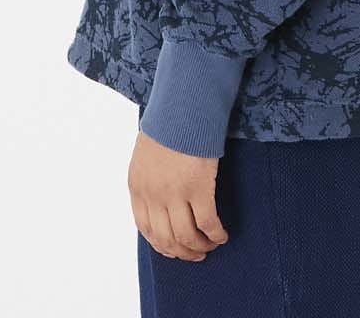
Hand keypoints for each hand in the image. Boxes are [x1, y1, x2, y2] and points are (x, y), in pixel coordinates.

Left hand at [128, 129, 229, 260]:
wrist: (182, 105)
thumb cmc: (168, 122)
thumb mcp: (147, 152)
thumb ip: (150, 177)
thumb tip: (161, 199)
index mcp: (138, 186)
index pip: (146, 229)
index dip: (162, 244)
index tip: (174, 249)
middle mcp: (153, 194)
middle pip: (166, 238)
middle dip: (182, 252)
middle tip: (196, 254)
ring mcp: (175, 193)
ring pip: (186, 236)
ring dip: (200, 247)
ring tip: (210, 245)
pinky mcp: (199, 188)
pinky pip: (207, 223)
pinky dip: (215, 234)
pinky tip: (222, 235)